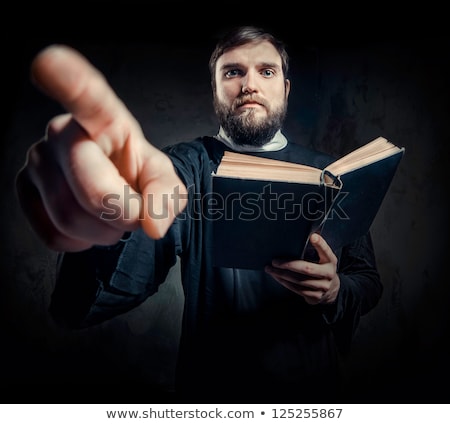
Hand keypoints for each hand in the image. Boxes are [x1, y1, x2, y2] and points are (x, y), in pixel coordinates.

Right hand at [15, 45, 187, 251]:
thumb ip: (167, 197)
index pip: (86, 97)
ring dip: (103, 231)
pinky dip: (81, 242)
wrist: (116, 192)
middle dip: (122, 216)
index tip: (49, 62)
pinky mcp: (23, 190)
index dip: (68, 80)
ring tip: (110, 214)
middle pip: (93, 194)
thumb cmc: (137, 177)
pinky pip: (54, 236)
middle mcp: (61, 133)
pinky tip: (88, 223)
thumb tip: (153, 225)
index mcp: (102, 120)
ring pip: (70, 219)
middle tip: (131, 210)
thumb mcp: (163, 181)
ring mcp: (36, 161)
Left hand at [265, 233, 339, 304]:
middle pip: (307, 269)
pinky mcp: (315, 297)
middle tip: (274, 261)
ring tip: (270, 269)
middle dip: (288, 265)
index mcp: (330, 261)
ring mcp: (323, 287)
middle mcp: (328, 274)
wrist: (332, 290)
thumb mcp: (323, 259)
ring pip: (299, 281)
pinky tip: (277, 277)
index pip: (326, 251)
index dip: (320, 244)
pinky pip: (297, 290)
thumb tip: (301, 236)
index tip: (312, 236)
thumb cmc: (321, 268)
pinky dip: (285, 283)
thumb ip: (315, 250)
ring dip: (282, 275)